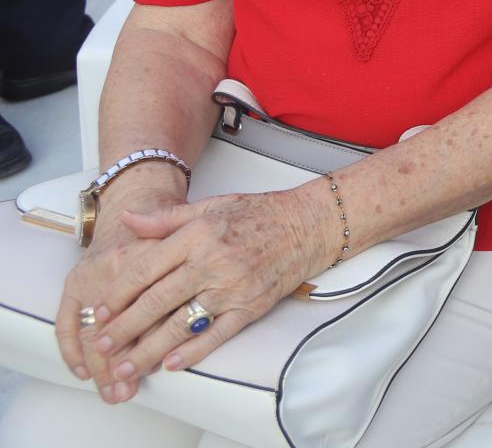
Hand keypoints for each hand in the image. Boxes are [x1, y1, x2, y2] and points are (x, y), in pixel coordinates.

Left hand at [70, 189, 332, 403]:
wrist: (311, 225)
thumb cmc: (261, 213)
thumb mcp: (211, 206)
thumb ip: (167, 218)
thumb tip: (129, 218)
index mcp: (198, 234)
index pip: (146, 268)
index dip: (118, 293)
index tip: (100, 311)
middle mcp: (213, 261)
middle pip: (156, 301)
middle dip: (124, 328)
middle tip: (102, 346)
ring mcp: (233, 287)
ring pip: (181, 325)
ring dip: (149, 349)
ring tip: (127, 366)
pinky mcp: (251, 306)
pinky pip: (217, 334)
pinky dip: (192, 352)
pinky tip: (171, 364)